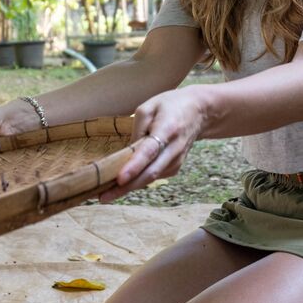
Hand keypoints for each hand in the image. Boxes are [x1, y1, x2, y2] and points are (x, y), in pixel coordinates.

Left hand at [99, 85, 207, 202]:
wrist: (199, 111)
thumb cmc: (170, 105)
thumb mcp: (149, 106)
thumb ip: (137, 129)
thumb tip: (127, 153)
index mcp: (167, 129)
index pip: (149, 151)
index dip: (134, 166)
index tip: (119, 178)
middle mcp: (174, 149)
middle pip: (150, 173)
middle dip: (126, 187)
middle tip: (104, 197)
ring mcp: (177, 161)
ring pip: (151, 179)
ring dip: (129, 187)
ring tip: (106, 193)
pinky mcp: (175, 167)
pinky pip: (153, 177)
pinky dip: (138, 181)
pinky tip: (124, 183)